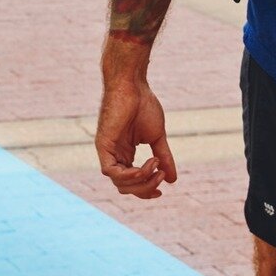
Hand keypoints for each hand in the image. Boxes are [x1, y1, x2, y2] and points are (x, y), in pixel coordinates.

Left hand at [95, 76, 177, 198]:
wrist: (132, 85)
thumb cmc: (143, 105)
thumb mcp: (156, 137)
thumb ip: (163, 157)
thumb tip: (172, 180)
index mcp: (125, 153)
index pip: (132, 182)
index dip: (146, 190)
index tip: (162, 189)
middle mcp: (115, 155)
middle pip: (125, 187)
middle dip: (145, 188)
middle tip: (161, 176)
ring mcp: (107, 151)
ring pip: (119, 182)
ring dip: (141, 180)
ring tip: (156, 167)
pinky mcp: (103, 145)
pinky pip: (111, 171)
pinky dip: (130, 175)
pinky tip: (144, 168)